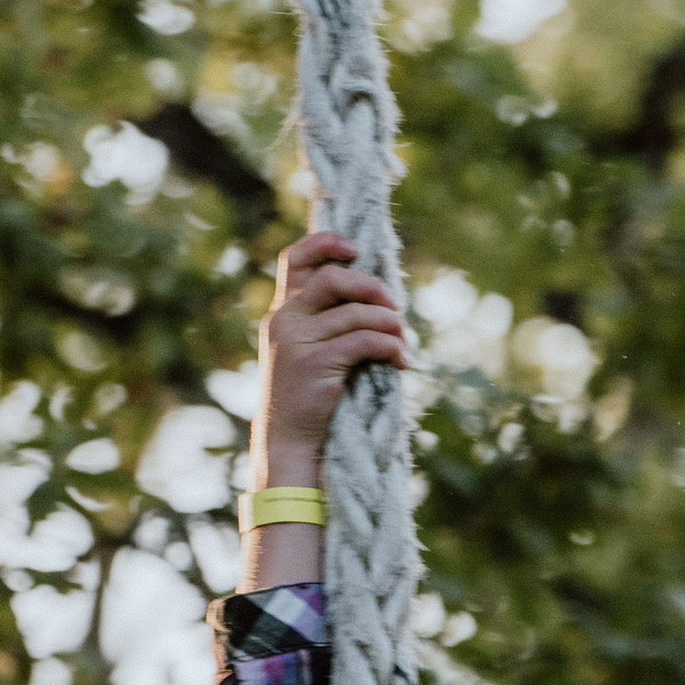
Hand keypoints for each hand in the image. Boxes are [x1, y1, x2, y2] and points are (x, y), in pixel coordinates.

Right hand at [254, 232, 411, 477]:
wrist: (287, 441)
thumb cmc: (306, 396)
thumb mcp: (307, 349)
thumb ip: (327, 320)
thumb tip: (377, 295)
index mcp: (282, 311)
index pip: (294, 259)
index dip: (325, 243)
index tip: (356, 250)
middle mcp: (285, 320)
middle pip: (334, 278)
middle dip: (372, 288)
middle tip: (395, 307)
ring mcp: (298, 341)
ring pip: (356, 313)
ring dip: (390, 324)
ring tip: (403, 341)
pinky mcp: (316, 363)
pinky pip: (365, 341)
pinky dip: (390, 348)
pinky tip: (401, 361)